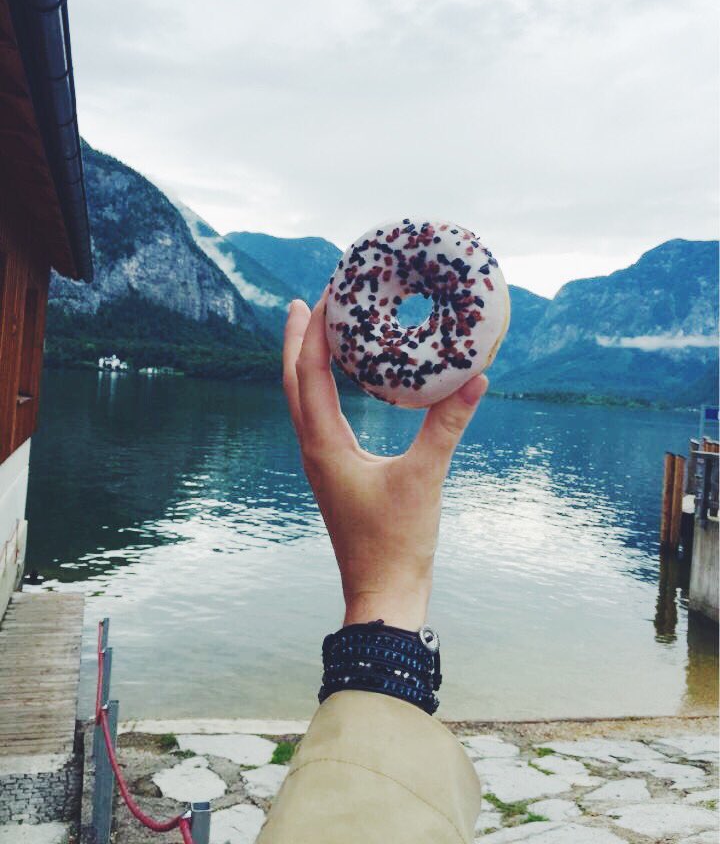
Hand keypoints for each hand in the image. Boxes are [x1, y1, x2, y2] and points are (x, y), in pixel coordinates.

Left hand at [283, 294, 487, 630]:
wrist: (382, 595)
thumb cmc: (397, 544)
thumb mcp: (425, 478)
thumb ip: (446, 426)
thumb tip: (475, 378)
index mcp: (324, 445)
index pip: (308, 373)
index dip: (313, 330)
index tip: (324, 293)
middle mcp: (315, 449)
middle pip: (293, 382)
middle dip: (296, 340)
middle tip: (304, 301)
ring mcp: (323, 462)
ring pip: (303, 401)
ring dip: (306, 363)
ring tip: (318, 331)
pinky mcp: (336, 473)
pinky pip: (320, 418)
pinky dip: (324, 389)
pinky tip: (342, 383)